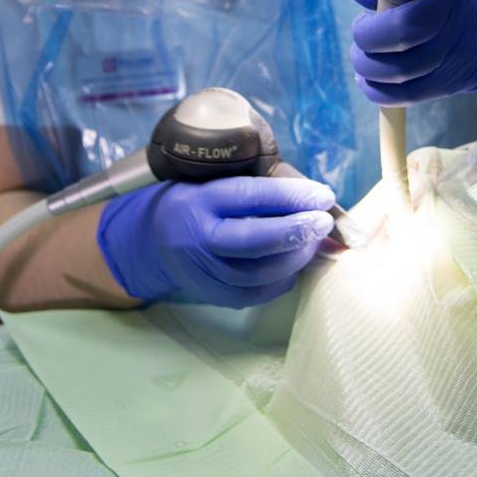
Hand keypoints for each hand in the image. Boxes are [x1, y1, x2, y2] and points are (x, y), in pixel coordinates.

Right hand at [96, 176, 335, 307]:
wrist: (151, 241)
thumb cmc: (193, 202)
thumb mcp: (210, 181)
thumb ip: (251, 187)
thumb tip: (308, 193)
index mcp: (198, 200)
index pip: (249, 196)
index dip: (290, 195)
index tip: (322, 193)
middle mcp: (198, 238)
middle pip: (253, 240)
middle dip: (296, 231)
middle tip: (324, 221)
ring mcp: (203, 272)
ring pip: (258, 274)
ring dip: (295, 258)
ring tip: (314, 242)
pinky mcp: (211, 296)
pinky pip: (254, 294)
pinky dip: (281, 280)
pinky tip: (295, 264)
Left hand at [343, 0, 476, 103]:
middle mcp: (458, 9)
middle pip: (404, 27)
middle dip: (368, 31)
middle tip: (363, 26)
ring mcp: (457, 50)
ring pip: (398, 67)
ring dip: (366, 62)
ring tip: (364, 52)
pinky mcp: (453, 83)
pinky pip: (404, 96)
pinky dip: (376, 90)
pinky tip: (368, 78)